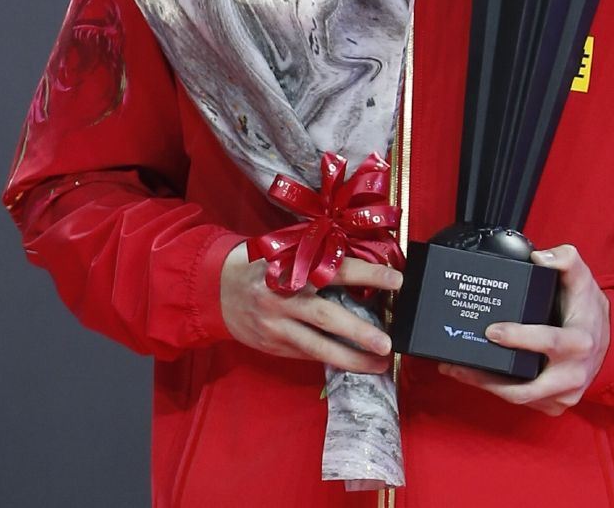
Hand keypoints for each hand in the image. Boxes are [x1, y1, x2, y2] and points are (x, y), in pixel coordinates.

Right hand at [219, 242, 401, 371]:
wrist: (216, 289)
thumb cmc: (262, 264)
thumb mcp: (287, 249)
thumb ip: (319, 255)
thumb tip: (366, 262)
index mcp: (291, 268)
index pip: (336, 270)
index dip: (368, 276)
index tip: (397, 280)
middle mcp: (283, 299)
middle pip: (327, 318)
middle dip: (360, 332)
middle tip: (388, 342)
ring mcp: (276, 326)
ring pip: (317, 347)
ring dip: (351, 358)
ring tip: (380, 363)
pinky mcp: (272, 345)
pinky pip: (306, 354)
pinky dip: (331, 359)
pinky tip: (354, 364)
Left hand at [438, 244, 609, 415]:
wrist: (610, 342)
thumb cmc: (589, 311)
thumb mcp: (583, 279)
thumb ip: (565, 259)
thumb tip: (539, 256)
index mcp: (579, 342)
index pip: (547, 342)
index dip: (518, 338)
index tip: (491, 331)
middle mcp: (572, 375)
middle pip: (524, 388)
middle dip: (487, 379)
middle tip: (457, 365)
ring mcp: (564, 395)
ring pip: (518, 398)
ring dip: (485, 386)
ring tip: (456, 370)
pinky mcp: (555, 405)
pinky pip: (523, 401)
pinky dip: (498, 390)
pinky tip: (477, 377)